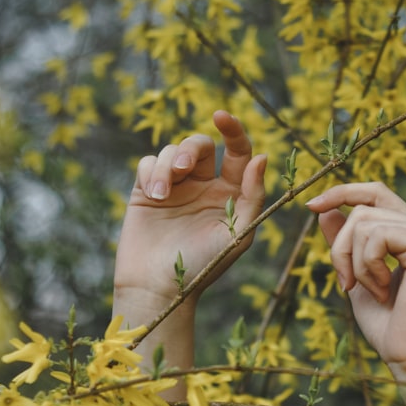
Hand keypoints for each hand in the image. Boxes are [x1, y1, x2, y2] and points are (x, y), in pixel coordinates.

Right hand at [114, 111, 266, 308]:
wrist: (159, 287)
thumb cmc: (204, 266)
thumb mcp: (238, 233)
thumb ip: (253, 195)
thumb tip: (260, 157)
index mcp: (230, 193)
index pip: (237, 152)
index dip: (233, 130)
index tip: (222, 117)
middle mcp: (203, 186)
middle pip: (199, 145)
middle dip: (189, 149)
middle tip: (182, 170)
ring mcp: (174, 188)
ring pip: (171, 151)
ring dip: (166, 164)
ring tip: (162, 192)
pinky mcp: (145, 192)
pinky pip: (148, 163)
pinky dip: (150, 171)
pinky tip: (153, 194)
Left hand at [306, 182, 405, 371]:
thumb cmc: (387, 323)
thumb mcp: (355, 275)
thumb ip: (344, 242)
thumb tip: (324, 210)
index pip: (374, 193)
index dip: (342, 193)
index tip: (311, 207)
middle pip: (360, 211)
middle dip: (340, 247)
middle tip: (345, 285)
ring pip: (363, 223)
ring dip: (354, 263)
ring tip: (372, 292)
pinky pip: (376, 237)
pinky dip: (367, 267)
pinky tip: (383, 292)